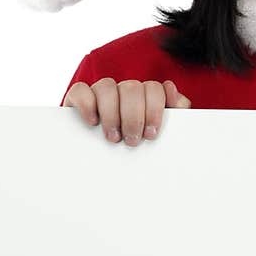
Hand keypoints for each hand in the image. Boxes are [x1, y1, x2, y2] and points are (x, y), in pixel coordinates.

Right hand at [63, 78, 191, 143]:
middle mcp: (123, 91)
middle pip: (132, 88)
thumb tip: (177, 97)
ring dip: (111, 113)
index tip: (151, 134)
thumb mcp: (159, 135)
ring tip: (113, 137)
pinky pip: (81, 89)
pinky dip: (87, 104)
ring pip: (106, 86)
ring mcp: (101, 93)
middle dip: (133, 116)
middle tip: (133, 141)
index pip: (153, 88)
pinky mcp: (78, 99)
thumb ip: (174, 115)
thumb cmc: (138, 147)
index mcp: (145, 96)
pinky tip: (93, 122)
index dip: (154, 109)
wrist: (104, 169)